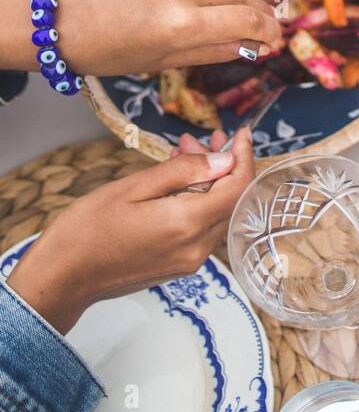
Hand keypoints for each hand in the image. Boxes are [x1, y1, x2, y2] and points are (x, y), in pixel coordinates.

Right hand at [6, 129, 254, 334]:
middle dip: (222, 164)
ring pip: (215, 212)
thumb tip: (225, 159)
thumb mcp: (133, 187)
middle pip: (229, 199)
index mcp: (186, 224)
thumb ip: (183, 172)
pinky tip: (175, 181)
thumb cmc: (87, 230)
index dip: (244, 156)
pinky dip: (196, 200)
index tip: (242, 133)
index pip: (237, 187)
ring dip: (207, 181)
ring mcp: (189, 261)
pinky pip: (200, 227)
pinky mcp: (179, 265)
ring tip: (183, 152)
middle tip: (202, 138)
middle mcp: (196, 247)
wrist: (62, 278)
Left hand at [57, 0, 281, 74]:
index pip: (246, 20)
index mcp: (180, 25)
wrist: (59, 17)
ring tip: (236, 11)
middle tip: (264, 25)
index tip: (276, 37)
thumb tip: (252, 44)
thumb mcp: (162, 61)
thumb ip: (213, 50)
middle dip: (254, 12)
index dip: (269, 29)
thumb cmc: (107, 50)